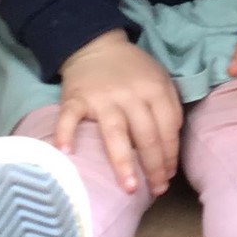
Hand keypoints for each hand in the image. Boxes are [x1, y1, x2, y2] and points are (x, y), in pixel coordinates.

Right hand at [55, 30, 182, 196]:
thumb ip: (169, 108)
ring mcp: (102, 98)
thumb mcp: (159, 79)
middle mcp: (130, 95)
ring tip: (129, 188)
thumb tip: (170, 150)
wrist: (96, 44)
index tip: (168, 177)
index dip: (170, 156)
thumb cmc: (132, 70)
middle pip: (146, 136)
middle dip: (154, 167)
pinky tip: (68, 152)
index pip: (168, 128)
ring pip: (115, 133)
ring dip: (123, 162)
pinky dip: (66, 134)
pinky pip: (70, 118)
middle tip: (156, 191)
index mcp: (155, 89)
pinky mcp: (76, 98)